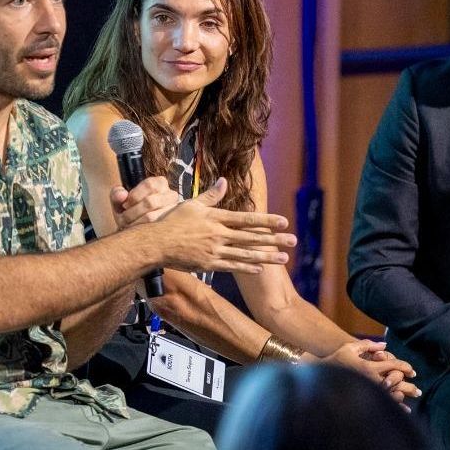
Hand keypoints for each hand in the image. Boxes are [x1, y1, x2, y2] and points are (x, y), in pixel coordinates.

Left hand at [111, 176, 180, 228]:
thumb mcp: (120, 201)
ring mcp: (174, 212)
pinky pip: (153, 229)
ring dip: (135, 222)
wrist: (137, 231)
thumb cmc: (130, 212)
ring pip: (152, 217)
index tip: (125, 204)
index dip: (134, 196)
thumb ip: (116, 194)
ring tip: (128, 225)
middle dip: (133, 211)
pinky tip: (136, 232)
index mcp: (160, 183)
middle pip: (151, 202)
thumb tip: (122, 195)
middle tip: (124, 217)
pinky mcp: (171, 226)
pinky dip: (140, 231)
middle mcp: (171, 195)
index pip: (150, 185)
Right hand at [150, 179, 296, 274]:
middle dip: (274, 240)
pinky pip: (232, 266)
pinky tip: (261, 268)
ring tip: (284, 258)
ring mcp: (215, 251)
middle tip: (293, 241)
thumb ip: (210, 195)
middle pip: (252, 238)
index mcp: (216, 218)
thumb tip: (223, 181)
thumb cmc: (172, 222)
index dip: (267, 221)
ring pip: (246, 255)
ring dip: (266, 257)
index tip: (284, 221)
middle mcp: (219, 235)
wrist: (155, 244)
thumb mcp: (191, 204)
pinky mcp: (209, 264)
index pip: (247, 219)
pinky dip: (247, 268)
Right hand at [322, 339, 420, 404]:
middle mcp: (369, 380)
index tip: (413, 372)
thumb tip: (385, 346)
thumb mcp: (349, 348)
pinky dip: (391, 408)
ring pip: (389, 396)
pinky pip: (379, 405)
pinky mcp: (361, 399)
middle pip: (395, 384)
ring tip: (410, 405)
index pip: (393, 366)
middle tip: (418, 391)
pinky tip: (399, 412)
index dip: (405, 367)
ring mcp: (365, 391)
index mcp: (368, 367)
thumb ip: (368, 345)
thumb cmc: (335, 360)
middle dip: (408, 387)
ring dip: (402, 400)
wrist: (318, 377)